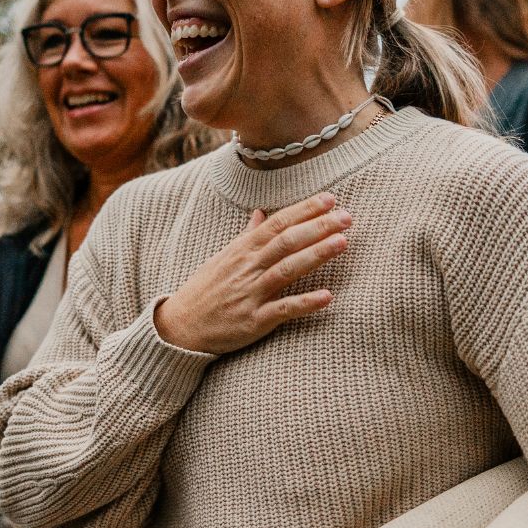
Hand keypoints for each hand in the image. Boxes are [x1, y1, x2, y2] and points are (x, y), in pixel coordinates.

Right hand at [154, 193, 351, 354]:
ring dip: (316, 255)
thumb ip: (247, 236)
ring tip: (342, 243)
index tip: (330, 199)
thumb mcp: (223, 258)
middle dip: (318, 227)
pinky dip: (305, 302)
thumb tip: (260, 213)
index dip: (304, 210)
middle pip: (286, 241)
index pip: (277, 223)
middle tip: (347, 217)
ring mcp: (250, 294)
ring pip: (287, 269)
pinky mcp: (254, 321)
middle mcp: (247, 268)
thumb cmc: (205, 291)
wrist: (180, 327)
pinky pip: (283, 309)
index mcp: (242, 250)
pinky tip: (328, 296)